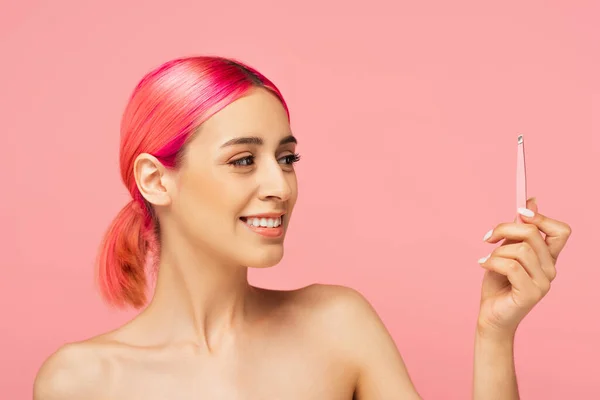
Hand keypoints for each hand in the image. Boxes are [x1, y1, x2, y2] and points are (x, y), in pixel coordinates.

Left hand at [476, 197, 571, 338]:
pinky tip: (483, 265)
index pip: (561, 231)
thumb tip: (532, 201)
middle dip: (504, 229)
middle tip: (487, 237)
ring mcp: (543, 283)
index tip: (519, 211)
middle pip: (532, 234)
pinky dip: (491, 262)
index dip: (541, 217)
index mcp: (547, 257)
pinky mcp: (530, 294)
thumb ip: (518, 231)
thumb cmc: (498, 283)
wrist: (490, 315)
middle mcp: (550, 269)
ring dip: (496, 252)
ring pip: (519, 250)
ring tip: (487, 260)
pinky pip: (510, 266)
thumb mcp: (506, 250)